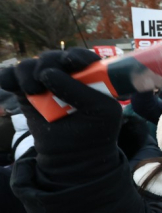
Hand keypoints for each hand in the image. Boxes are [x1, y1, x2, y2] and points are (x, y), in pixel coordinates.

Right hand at [0, 49, 121, 183]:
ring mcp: (45, 84)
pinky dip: (8, 78)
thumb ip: (80, 90)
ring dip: (28, 73)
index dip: (76, 56)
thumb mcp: (101, 111)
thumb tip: (48, 74)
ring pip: (30, 65)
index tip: (72, 63)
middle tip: (45, 78)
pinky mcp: (26, 94)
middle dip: (48, 64)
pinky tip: (13, 86)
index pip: (82, 57)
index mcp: (90, 76)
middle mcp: (66, 75)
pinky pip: (11, 78)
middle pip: (52, 58)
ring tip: (33, 91)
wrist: (73, 155)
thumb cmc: (95, 131)